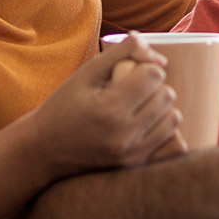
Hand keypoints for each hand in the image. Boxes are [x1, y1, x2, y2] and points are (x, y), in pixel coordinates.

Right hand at [23, 34, 185, 176]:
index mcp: (108, 108)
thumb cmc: (64, 106)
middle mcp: (123, 135)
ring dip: (163, 107)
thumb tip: (160, 58)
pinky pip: (174, 146)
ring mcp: (131, 154)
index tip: (132, 72)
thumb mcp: (86, 73)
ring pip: (173, 119)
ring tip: (142, 106)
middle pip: (166, 96)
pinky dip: (167, 131)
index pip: (154, 75)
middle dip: (155, 86)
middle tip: (135, 89)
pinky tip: (151, 125)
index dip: (146, 67)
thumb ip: (121, 53)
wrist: (44, 150)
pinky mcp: (135, 166)